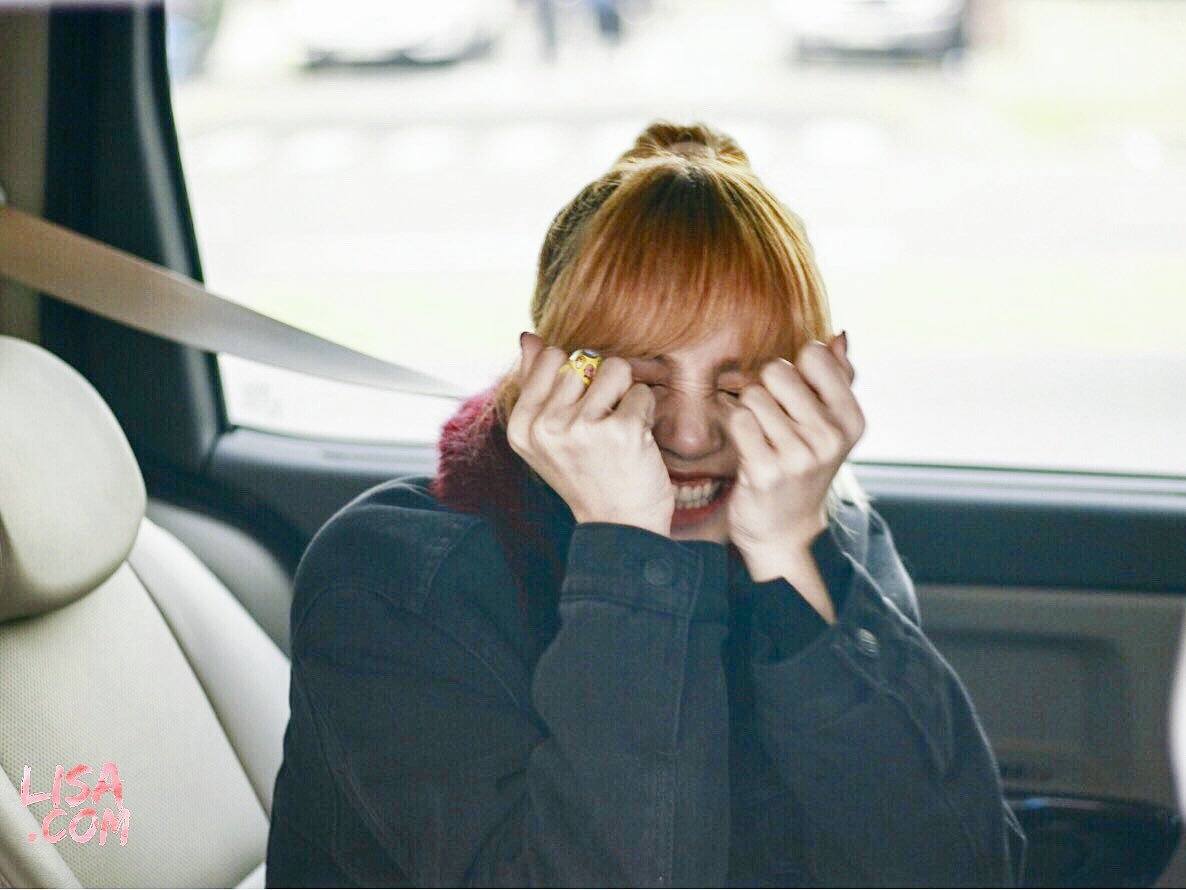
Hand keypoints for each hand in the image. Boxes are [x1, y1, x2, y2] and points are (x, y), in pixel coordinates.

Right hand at [508, 333, 674, 535]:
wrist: (620, 526)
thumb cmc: (586, 475)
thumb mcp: (547, 435)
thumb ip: (536, 382)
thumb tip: (528, 336)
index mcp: (523, 425)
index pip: (551, 357)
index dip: (576, 376)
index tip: (580, 411)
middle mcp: (546, 426)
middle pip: (584, 360)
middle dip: (601, 386)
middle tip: (602, 428)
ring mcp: (582, 429)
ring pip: (616, 368)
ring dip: (625, 395)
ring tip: (619, 428)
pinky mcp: (621, 431)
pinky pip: (641, 392)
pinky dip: (645, 412)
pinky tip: (636, 441)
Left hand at [719, 332, 861, 555]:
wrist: (785, 529)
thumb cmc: (804, 467)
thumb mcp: (831, 426)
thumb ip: (837, 377)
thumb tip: (838, 335)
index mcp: (851, 419)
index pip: (814, 355)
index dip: (795, 369)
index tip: (794, 396)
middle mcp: (830, 437)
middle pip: (777, 371)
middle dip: (766, 388)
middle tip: (771, 417)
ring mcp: (799, 456)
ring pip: (753, 396)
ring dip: (748, 411)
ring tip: (760, 436)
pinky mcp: (765, 471)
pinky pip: (737, 421)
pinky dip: (734, 428)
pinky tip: (747, 448)